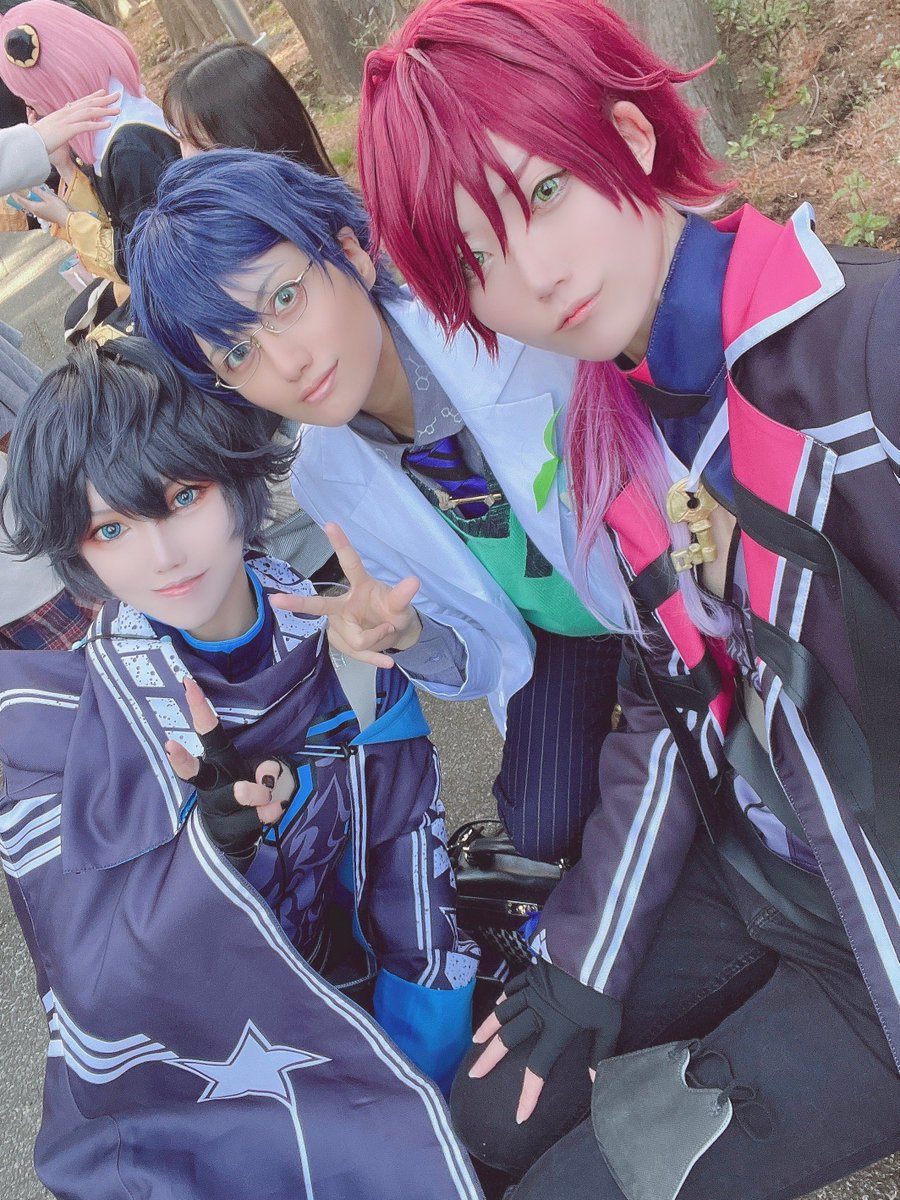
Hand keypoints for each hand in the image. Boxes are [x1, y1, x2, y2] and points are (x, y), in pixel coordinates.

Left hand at [11, 185, 70, 225]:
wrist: (67, 219)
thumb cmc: (59, 209)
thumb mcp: (48, 197)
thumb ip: (39, 191)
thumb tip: (31, 187)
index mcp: (35, 207)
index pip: (22, 201)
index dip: (16, 196)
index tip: (12, 191)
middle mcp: (36, 212)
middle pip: (25, 204)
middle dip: (21, 198)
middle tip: (18, 192)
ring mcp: (40, 214)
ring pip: (31, 206)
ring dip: (30, 199)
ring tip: (30, 193)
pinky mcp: (45, 215)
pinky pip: (37, 208)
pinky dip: (36, 202)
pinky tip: (40, 199)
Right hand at [33, 90, 118, 156]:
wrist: (31, 142)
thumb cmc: (41, 138)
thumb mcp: (54, 128)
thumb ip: (62, 125)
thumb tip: (67, 127)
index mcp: (63, 112)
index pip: (81, 102)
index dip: (93, 96)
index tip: (104, 92)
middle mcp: (66, 113)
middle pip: (88, 104)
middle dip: (104, 99)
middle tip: (117, 96)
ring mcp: (67, 120)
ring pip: (89, 112)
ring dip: (104, 111)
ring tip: (117, 110)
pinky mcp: (67, 130)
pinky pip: (85, 125)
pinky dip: (97, 124)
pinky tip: (108, 124)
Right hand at [165, 677, 293, 864]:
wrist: (231, 838)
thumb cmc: (241, 791)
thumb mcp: (256, 773)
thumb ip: (266, 768)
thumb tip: (268, 773)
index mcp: (215, 761)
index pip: (206, 730)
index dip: (198, 707)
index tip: (187, 684)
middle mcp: (209, 783)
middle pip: (193, 772)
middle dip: (183, 761)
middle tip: (170, 747)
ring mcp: (214, 808)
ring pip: (238, 796)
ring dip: (259, 794)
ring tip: (269, 797)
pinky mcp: (225, 830)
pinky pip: (254, 819)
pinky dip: (270, 812)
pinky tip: (274, 810)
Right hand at [271, 522, 421, 668]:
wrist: (394, 634)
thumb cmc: (393, 612)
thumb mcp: (402, 606)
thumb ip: (403, 596)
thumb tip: (414, 581)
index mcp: (359, 587)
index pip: (350, 564)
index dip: (340, 544)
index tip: (330, 524)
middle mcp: (343, 604)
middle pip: (321, 604)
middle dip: (297, 602)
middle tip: (275, 599)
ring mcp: (340, 624)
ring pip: (354, 640)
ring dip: (376, 642)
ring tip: (386, 633)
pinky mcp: (341, 641)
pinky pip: (357, 653)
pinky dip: (374, 658)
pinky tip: (386, 661)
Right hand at [468, 959, 620, 1124]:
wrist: (593, 951)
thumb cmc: (603, 990)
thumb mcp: (609, 1024)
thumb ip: (599, 1053)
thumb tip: (593, 1081)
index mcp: (557, 1029)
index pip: (539, 1068)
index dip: (528, 1094)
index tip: (518, 1115)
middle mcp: (538, 1013)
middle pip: (508, 1040)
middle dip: (489, 1058)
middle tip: (474, 1072)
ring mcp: (532, 991)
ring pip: (504, 1012)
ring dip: (488, 1028)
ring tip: (476, 1040)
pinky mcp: (533, 974)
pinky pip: (512, 988)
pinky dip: (503, 998)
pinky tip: (497, 1005)